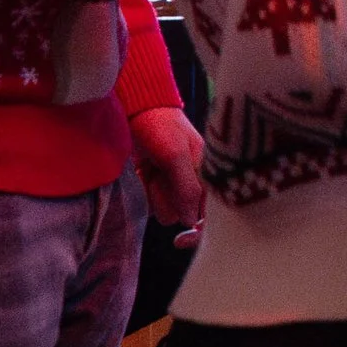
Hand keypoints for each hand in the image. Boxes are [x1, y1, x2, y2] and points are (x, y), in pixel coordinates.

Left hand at [130, 105, 205, 240]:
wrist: (136, 106)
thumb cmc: (161, 124)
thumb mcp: (176, 153)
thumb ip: (186, 186)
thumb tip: (190, 220)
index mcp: (208, 174)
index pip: (210, 214)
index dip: (198, 231)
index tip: (180, 241)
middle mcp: (192, 182)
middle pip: (180, 215)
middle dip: (167, 199)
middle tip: (161, 174)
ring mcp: (172, 183)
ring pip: (162, 211)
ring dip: (152, 194)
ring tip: (150, 168)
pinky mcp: (154, 183)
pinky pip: (148, 202)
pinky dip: (142, 191)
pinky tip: (141, 171)